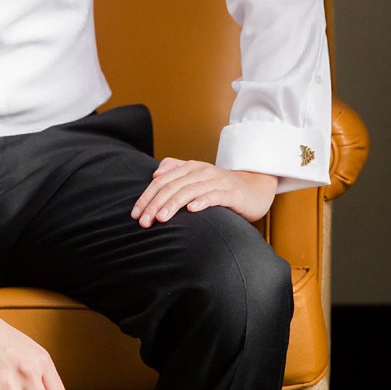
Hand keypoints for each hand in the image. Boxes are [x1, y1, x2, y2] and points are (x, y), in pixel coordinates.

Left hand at [130, 159, 276, 226]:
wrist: (254, 188)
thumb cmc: (220, 186)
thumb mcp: (195, 177)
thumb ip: (175, 171)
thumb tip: (155, 175)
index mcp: (189, 168)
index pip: (161, 181)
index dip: (146, 197)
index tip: (135, 214)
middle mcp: (201, 171)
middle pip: (172, 187)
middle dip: (155, 204)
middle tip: (144, 221)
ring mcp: (217, 181)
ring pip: (189, 191)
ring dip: (173, 205)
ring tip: (161, 219)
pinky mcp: (232, 193)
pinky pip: (215, 196)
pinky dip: (202, 201)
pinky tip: (192, 210)